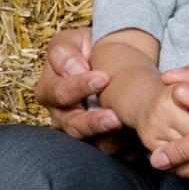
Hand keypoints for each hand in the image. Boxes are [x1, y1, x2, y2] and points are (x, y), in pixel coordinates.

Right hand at [34, 27, 123, 148]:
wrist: (109, 60)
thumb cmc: (85, 48)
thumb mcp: (71, 40)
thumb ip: (64, 52)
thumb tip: (72, 69)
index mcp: (50, 91)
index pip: (60, 93)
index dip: (80, 86)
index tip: (103, 77)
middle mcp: (62, 116)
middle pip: (74, 126)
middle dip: (94, 123)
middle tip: (115, 117)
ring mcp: (82, 130)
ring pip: (92, 143)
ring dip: (111, 138)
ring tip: (129, 129)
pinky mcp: (102, 140)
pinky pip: (112, 149)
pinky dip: (125, 148)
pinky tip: (138, 142)